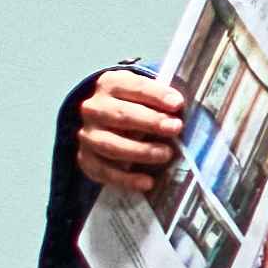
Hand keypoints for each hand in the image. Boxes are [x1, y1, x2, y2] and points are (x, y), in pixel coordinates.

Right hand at [66, 70, 191, 195]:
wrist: (106, 122)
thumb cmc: (136, 105)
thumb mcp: (146, 93)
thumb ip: (162, 99)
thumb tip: (181, 109)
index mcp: (110, 84)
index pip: (134, 87)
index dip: (156, 95)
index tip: (177, 104)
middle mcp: (93, 108)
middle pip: (120, 115)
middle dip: (150, 122)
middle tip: (175, 128)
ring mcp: (88, 135)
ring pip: (110, 145)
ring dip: (140, 151)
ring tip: (166, 154)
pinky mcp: (86, 158)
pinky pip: (104, 171)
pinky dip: (126, 179)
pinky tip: (147, 182)